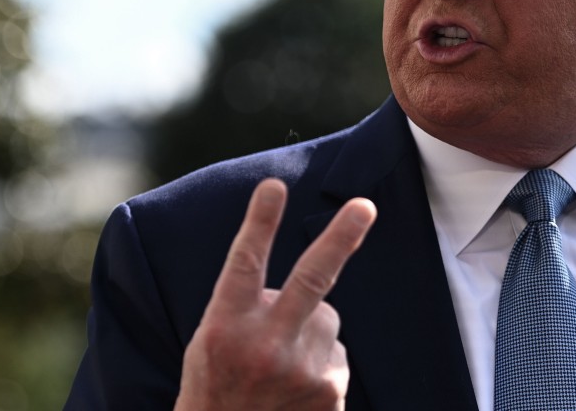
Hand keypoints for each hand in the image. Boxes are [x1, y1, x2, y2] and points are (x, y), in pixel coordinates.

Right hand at [175, 178, 376, 410]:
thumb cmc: (217, 388)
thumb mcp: (211, 344)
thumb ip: (250, 308)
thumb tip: (308, 278)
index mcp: (224, 329)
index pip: (244, 265)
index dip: (260, 223)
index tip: (273, 186)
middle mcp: (263, 347)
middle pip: (311, 278)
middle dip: (340, 238)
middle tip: (364, 206)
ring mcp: (301, 371)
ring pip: (326, 318)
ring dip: (309, 331)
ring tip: (278, 368)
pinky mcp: (330, 391)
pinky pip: (336, 353)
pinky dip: (320, 363)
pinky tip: (294, 390)